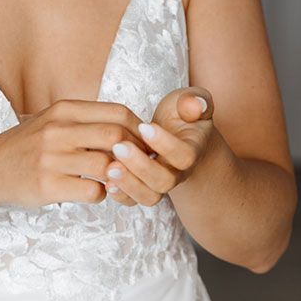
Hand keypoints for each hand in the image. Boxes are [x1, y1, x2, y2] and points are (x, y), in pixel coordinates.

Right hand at [0, 99, 152, 208]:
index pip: (118, 113)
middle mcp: (58, 130)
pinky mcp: (48, 186)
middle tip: (138, 165)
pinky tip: (94, 192)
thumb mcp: (54, 120)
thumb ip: (88, 120)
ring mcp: (51, 158)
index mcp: (64, 110)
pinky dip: (102, 194)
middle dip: (135, 153)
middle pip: (116, 136)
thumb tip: (134, 128)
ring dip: (119, 176)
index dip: (139, 130)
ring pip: (107, 165)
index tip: (143, 144)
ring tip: (115, 180)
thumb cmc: (30, 145)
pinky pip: (93, 191)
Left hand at [104, 86, 214, 205]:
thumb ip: (194, 100)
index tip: (144, 126)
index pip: (184, 156)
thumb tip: (194, 105)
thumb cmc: (183, 115)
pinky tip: (106, 181)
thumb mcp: (191, 100)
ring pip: (150, 196)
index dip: (165, 144)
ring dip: (128, 183)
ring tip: (109, 167)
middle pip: (165, 181)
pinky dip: (120, 194)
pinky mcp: (144, 188)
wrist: (180, 135)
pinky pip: (134, 201)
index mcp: (193, 151)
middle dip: (141, 166)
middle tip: (119, 147)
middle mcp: (178, 172)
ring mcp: (160, 183)